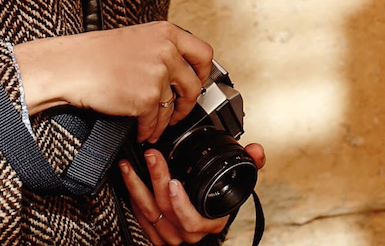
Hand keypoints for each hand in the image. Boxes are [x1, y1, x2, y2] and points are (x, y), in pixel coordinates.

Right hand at [10, 22, 213, 143]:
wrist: (71, 66)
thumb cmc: (95, 54)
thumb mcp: (137, 38)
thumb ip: (161, 49)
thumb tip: (179, 70)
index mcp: (166, 33)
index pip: (203, 53)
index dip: (202, 73)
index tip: (197, 83)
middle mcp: (166, 51)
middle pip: (194, 85)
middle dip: (187, 104)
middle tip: (178, 111)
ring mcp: (158, 75)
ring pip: (173, 108)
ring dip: (165, 122)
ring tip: (155, 126)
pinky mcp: (146, 99)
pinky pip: (155, 121)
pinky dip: (148, 130)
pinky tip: (141, 130)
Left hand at [120, 143, 266, 243]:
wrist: (202, 223)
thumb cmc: (217, 204)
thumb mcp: (237, 185)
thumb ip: (250, 165)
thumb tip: (256, 151)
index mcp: (209, 223)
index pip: (192, 221)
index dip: (181, 204)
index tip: (174, 183)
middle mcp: (188, 233)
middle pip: (167, 210)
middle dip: (157, 179)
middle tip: (152, 156)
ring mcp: (169, 235)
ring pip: (149, 213)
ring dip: (137, 187)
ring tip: (131, 165)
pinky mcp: (154, 233)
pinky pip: (139, 217)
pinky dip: (132, 197)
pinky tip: (128, 178)